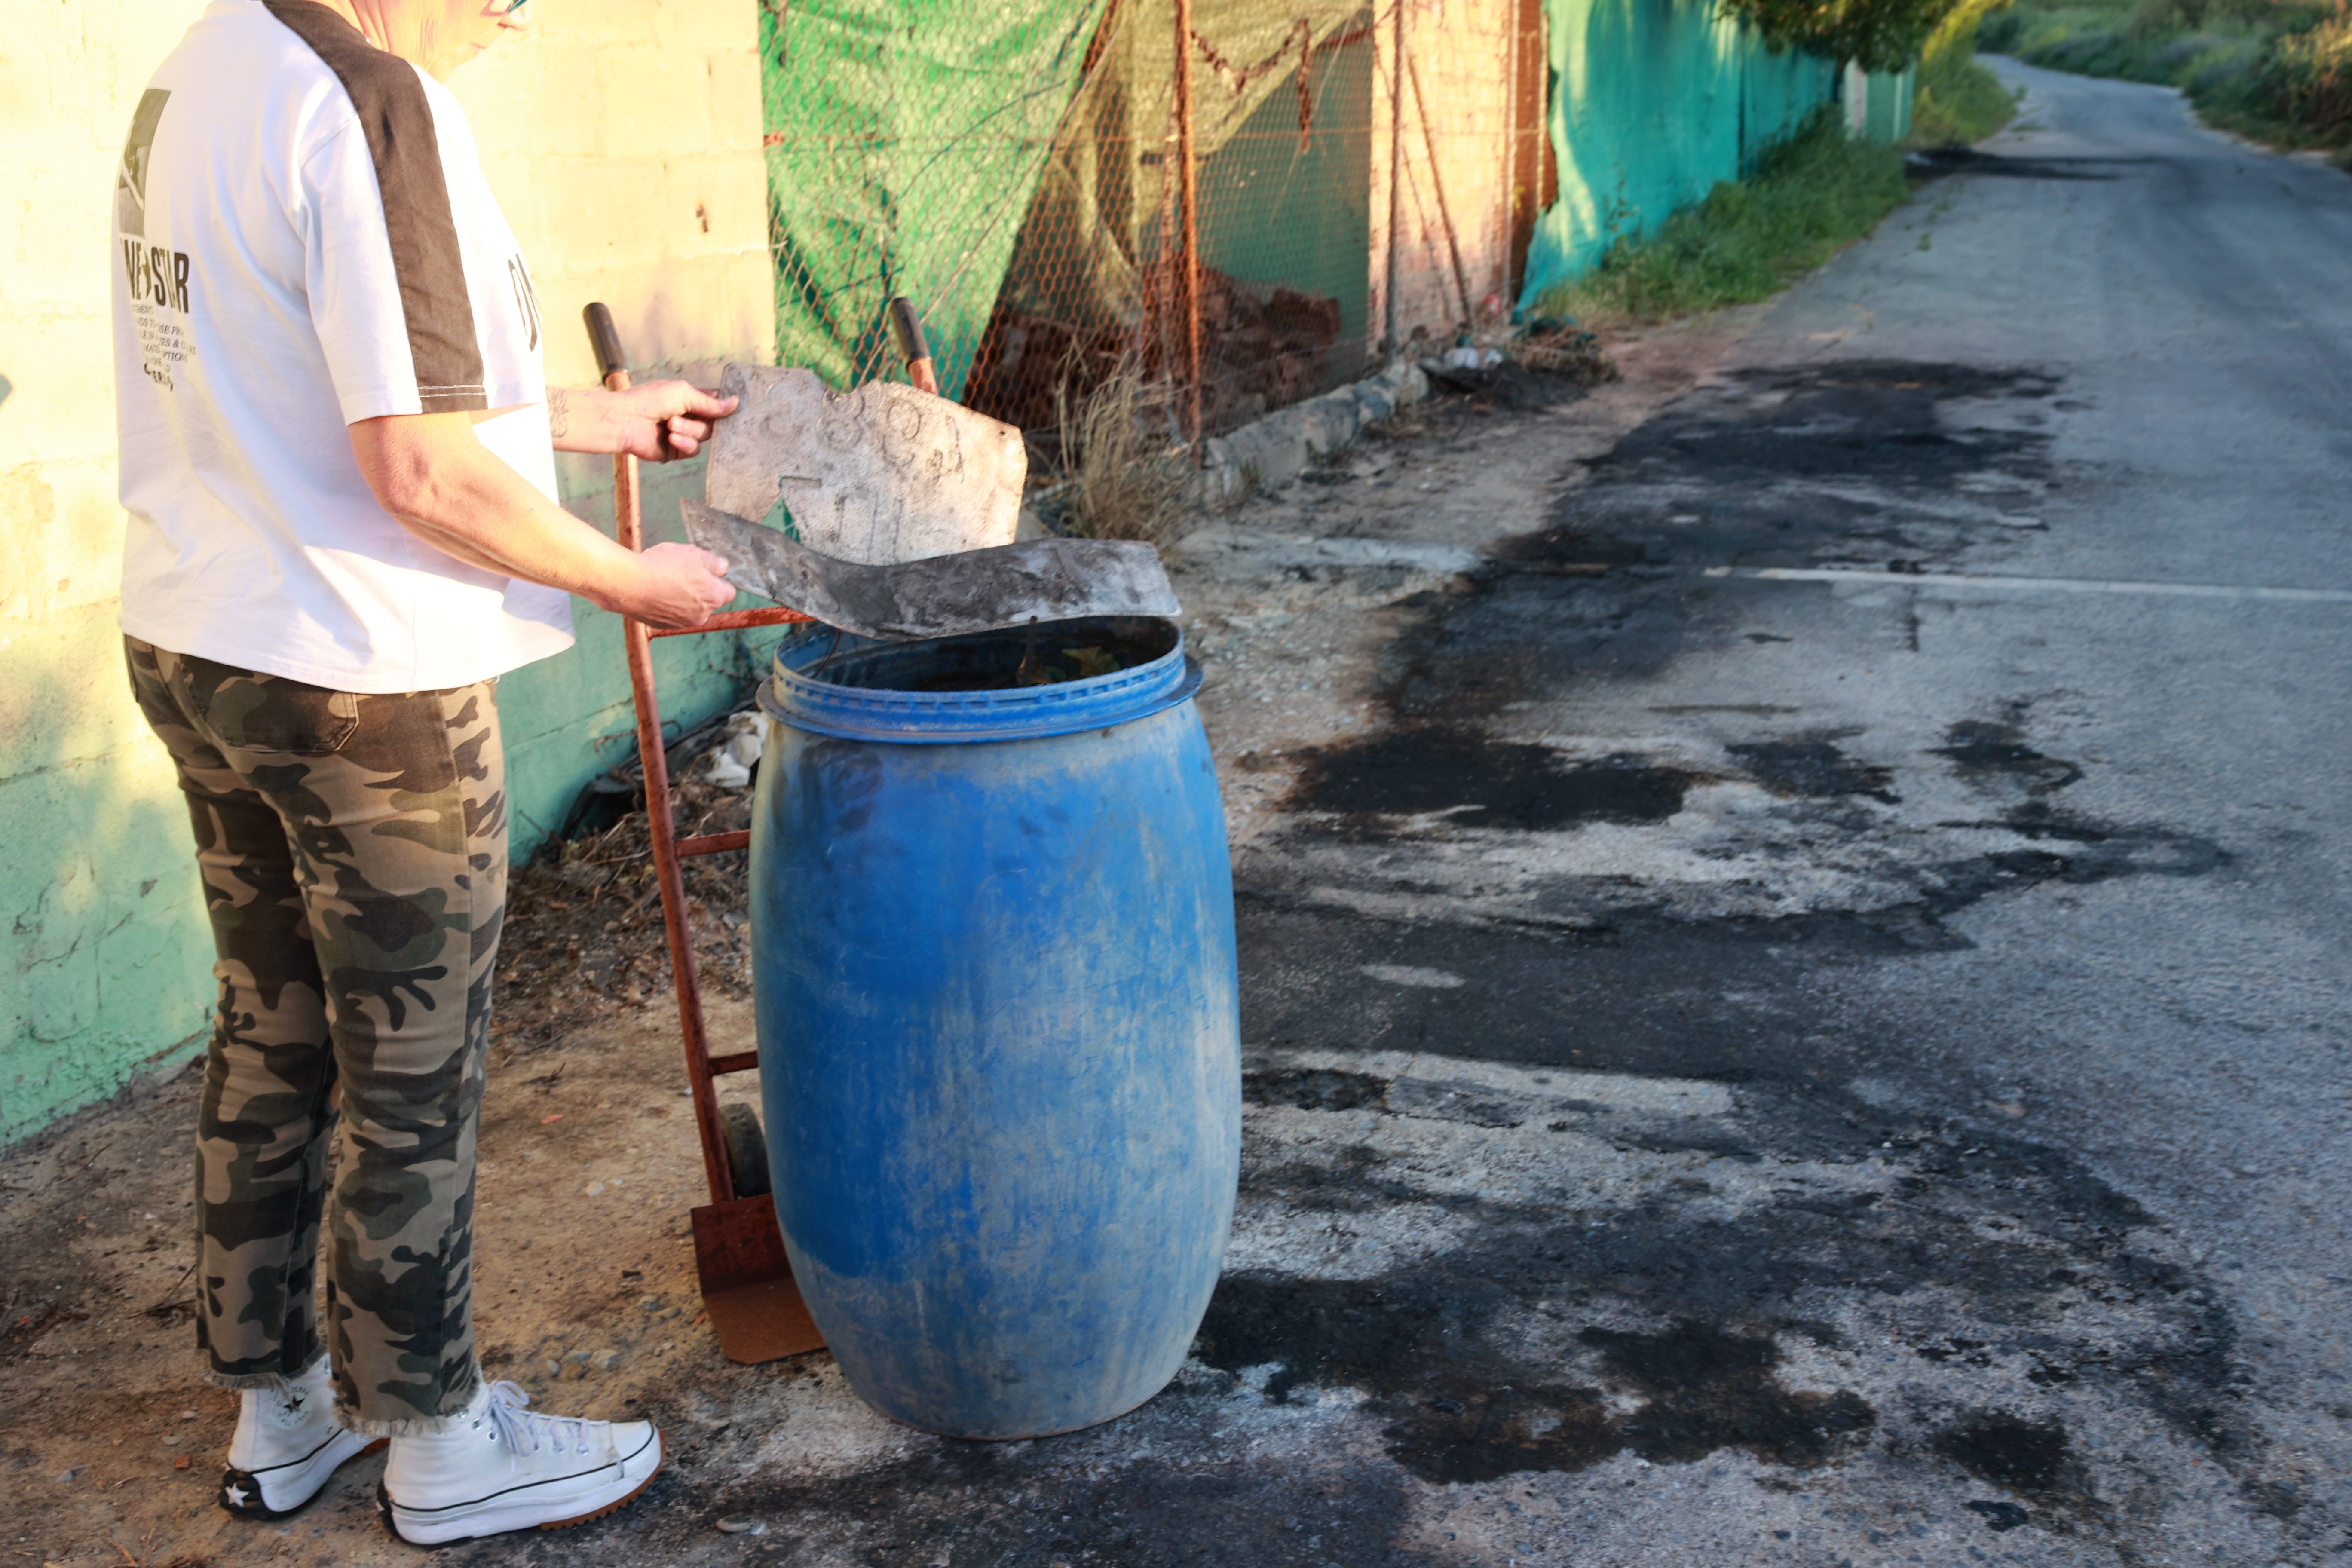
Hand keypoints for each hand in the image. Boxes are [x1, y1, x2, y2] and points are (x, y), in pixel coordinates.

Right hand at [609, 542, 735, 628]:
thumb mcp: (693, 554)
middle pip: (707, 601)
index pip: (728, 591)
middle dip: (699, 588)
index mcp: (714, 597)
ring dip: (681, 596)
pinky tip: (654, 590)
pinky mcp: (662, 625)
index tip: (706, 571)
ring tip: (664, 580)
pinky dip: (665, 603)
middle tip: (681, 572)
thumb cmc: (663, 567)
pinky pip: (670, 613)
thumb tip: (723, 567)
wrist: (629, 584)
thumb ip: (713, 562)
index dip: (718, 580)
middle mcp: (701, 615)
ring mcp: (681, 623)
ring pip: (688, 607)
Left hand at [616, 381, 737, 461]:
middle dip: (699, 421)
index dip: (724, 407)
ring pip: (704, 437)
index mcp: (690, 399)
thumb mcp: (683, 393)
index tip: (734, 408)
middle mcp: (689, 417)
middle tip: (680, 416)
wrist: (625, 421)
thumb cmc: (649, 400)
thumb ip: (710, 403)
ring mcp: (683, 434)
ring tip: (669, 425)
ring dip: (688, 431)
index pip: (715, 403)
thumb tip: (736, 403)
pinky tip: (671, 439)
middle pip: (713, 423)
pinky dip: (684, 444)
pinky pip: (693, 450)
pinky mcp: (676, 451)